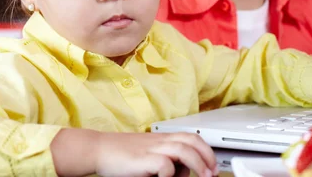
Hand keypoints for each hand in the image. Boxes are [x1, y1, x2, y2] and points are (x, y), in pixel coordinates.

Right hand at [91, 131, 217, 176]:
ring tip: (204, 176)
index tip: (213, 165)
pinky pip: (165, 165)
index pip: (192, 137)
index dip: (206, 150)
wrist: (98, 149)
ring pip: (184, 150)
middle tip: (213, 172)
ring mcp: (153, 149)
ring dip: (198, 164)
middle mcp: (161, 141)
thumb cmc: (122, 155)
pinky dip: (171, 173)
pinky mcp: (144, 159)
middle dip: (208, 156)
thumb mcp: (149, 155)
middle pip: (193, 140)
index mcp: (163, 138)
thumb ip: (167, 160)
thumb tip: (182, 171)